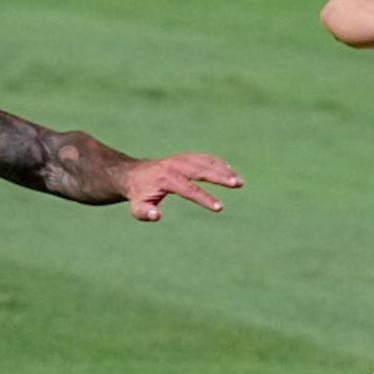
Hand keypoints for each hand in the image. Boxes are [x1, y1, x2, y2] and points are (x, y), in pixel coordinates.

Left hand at [121, 153, 242, 221]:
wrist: (133, 174)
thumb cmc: (138, 194)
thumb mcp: (137, 207)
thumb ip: (145, 213)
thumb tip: (157, 215)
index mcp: (166, 179)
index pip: (189, 190)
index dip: (205, 198)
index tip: (219, 207)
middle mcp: (175, 166)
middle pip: (202, 170)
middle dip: (221, 177)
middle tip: (238, 183)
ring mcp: (181, 159)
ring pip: (206, 162)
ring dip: (224, 170)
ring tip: (240, 181)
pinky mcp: (185, 158)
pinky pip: (204, 158)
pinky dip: (217, 163)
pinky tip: (229, 170)